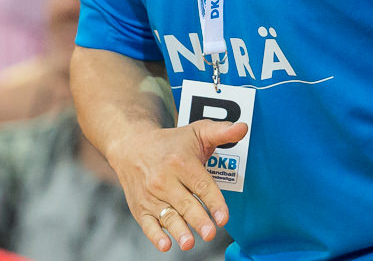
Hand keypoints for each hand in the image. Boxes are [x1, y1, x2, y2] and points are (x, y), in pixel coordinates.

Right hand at [106, 118, 247, 251]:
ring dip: (178, 230)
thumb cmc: (169, 142)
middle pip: (185, 203)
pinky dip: (155, 235)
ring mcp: (151, 195)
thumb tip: (243, 128)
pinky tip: (165, 244)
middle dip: (198, 219)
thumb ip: (221, 132)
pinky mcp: (140, 207)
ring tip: (189, 242)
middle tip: (210, 233)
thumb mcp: (195, 132)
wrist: (129, 144)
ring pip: (167, 215)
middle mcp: (164, 179)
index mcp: (181, 162)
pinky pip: (148, 224)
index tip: (223, 218)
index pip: (201, 185)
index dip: (214, 202)